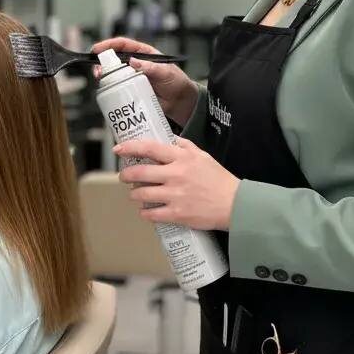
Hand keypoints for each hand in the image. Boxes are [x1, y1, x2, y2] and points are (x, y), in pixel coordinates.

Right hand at [92, 37, 199, 127]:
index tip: (97, 49)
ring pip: (112, 73)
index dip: (109, 44)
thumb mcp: (165, 72)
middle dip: (102, 61)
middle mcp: (135, 63)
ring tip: (100, 79)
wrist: (180, 102)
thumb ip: (151, 67)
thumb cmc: (176, 82)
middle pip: (113, 58)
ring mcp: (131, 77)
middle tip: (98, 69)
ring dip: (103, 75)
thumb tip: (134, 61)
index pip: (123, 44)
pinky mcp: (131, 90)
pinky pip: (117, 87)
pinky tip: (106, 90)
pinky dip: (109, 88)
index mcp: (143, 53)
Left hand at [116, 138, 240, 230]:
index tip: (119, 149)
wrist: (234, 204)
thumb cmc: (219, 180)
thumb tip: (169, 139)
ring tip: (136, 194)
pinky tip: (146, 210)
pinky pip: (150, 213)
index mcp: (182, 158)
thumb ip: (184, 146)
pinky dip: (144, 212)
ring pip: (141, 194)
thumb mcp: (203, 156)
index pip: (150, 148)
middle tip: (124, 176)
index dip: (130, 147)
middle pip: (139, 173)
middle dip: (126, 175)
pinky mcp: (177, 214)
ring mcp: (175, 195)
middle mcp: (175, 175)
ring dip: (134, 194)